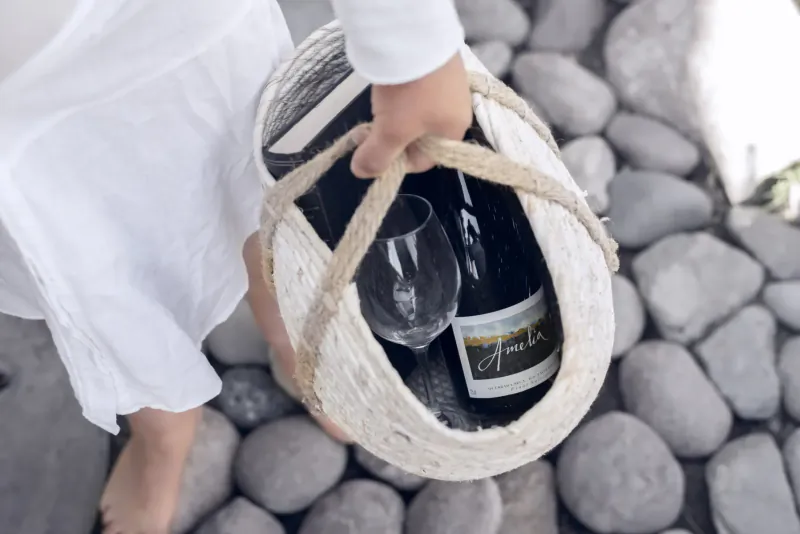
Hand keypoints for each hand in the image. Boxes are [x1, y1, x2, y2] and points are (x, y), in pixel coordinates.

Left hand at [350, 52, 472, 177]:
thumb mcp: (391, 131)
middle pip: (419, 137)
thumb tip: (362, 173)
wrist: (416, 38)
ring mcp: (450, 85)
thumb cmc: (410, 94)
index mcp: (453, 132)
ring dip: (395, 115)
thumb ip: (377, 156)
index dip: (395, 162)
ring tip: (379, 104)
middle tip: (368, 128)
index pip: (423, 161)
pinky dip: (402, 93)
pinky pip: (419, 91)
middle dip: (392, 137)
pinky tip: (391, 85)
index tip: (372, 151)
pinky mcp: (438, 65)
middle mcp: (458, 110)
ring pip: (417, 114)